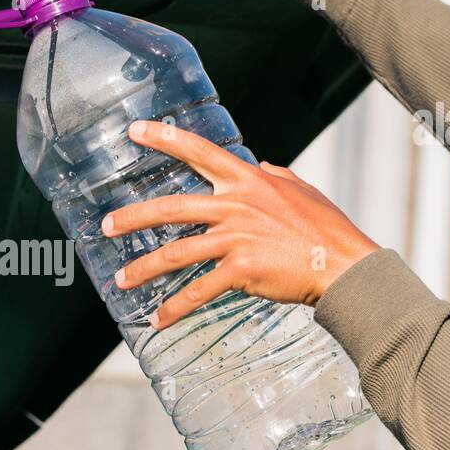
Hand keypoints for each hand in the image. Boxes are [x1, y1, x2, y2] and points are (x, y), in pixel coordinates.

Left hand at [102, 121, 379, 328]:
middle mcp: (237, 204)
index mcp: (248, 181)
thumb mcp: (300, 189)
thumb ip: (274, 176)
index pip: (199, 151)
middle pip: (171, 208)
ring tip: (121, 281)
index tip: (135, 130)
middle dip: (133, 217)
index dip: (165, 139)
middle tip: (105, 227)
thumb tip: (261, 165)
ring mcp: (237, 236)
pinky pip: (199, 289)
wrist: (344, 264)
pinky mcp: (242, 268)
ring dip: (144, 269)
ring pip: (176, 253)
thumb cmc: (325, 227)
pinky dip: (176, 307)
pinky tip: (159, 319)